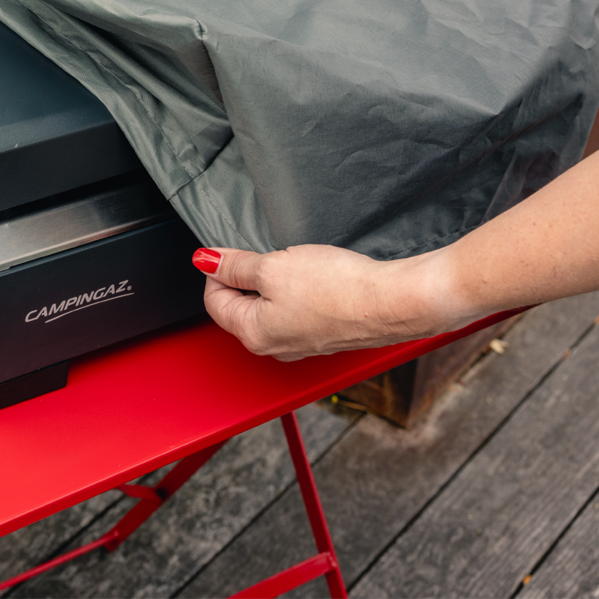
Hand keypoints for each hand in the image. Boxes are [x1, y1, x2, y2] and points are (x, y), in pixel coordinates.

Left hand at [197, 244, 458, 361]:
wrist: (393, 303)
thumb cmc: (338, 290)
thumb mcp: (273, 266)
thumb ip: (235, 265)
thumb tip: (206, 261)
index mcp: (253, 334)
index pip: (214, 302)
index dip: (216, 271)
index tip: (228, 252)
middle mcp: (275, 347)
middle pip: (240, 308)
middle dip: (244, 278)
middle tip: (263, 255)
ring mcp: (301, 343)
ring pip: (269, 309)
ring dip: (272, 283)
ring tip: (290, 264)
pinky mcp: (325, 334)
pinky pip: (296, 311)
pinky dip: (296, 291)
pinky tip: (311, 277)